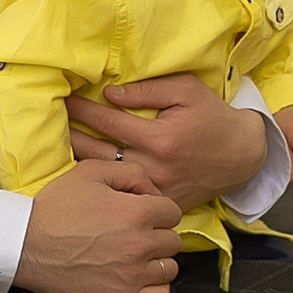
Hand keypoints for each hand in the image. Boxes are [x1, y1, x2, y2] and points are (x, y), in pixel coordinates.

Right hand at [14, 163, 180, 292]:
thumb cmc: (55, 207)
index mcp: (138, 211)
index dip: (157, 211)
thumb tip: (154, 190)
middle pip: (172, 241)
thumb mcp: (90, 172)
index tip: (142, 215)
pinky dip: (155, 288)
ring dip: (157, 262)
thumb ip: (131, 172)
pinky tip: (137, 278)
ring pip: (169, 268)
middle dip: (157, 235)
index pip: (172, 212)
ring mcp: (133, 273)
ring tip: (135, 257)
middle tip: (135, 235)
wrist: (24, 244)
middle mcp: (141, 243)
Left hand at [68, 72, 266, 208]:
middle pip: (98, 152)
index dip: (83, 109)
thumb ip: (147, 91)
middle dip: (71, 136)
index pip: (109, 120)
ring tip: (60, 145)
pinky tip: (85, 172)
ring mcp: (155, 188)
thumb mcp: (186, 91)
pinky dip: (102, 180)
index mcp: (160, 137)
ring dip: (79, 159)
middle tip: (51, 124)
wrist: (241, 155)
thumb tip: (110, 94)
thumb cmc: (212, 117)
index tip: (65, 100)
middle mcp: (154, 166)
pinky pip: (122, 191)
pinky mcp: (158, 201)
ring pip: (105, 175)